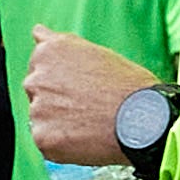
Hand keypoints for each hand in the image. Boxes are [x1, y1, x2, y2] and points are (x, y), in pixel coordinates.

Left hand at [28, 32, 159, 166]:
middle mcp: (36, 78)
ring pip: (42, 120)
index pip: (40, 67)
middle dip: (57, 101)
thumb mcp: (94, 51)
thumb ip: (61, 44)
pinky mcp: (43, 138)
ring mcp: (37, 109)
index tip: (83, 89)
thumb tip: (38, 33)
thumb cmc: (128, 86)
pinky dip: (63, 146)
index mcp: (48, 52)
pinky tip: (87, 140)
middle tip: (88, 108)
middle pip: (37, 93)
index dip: (64, 81)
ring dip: (60, 124)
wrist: (144, 120)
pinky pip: (48, 144)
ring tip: (91, 124)